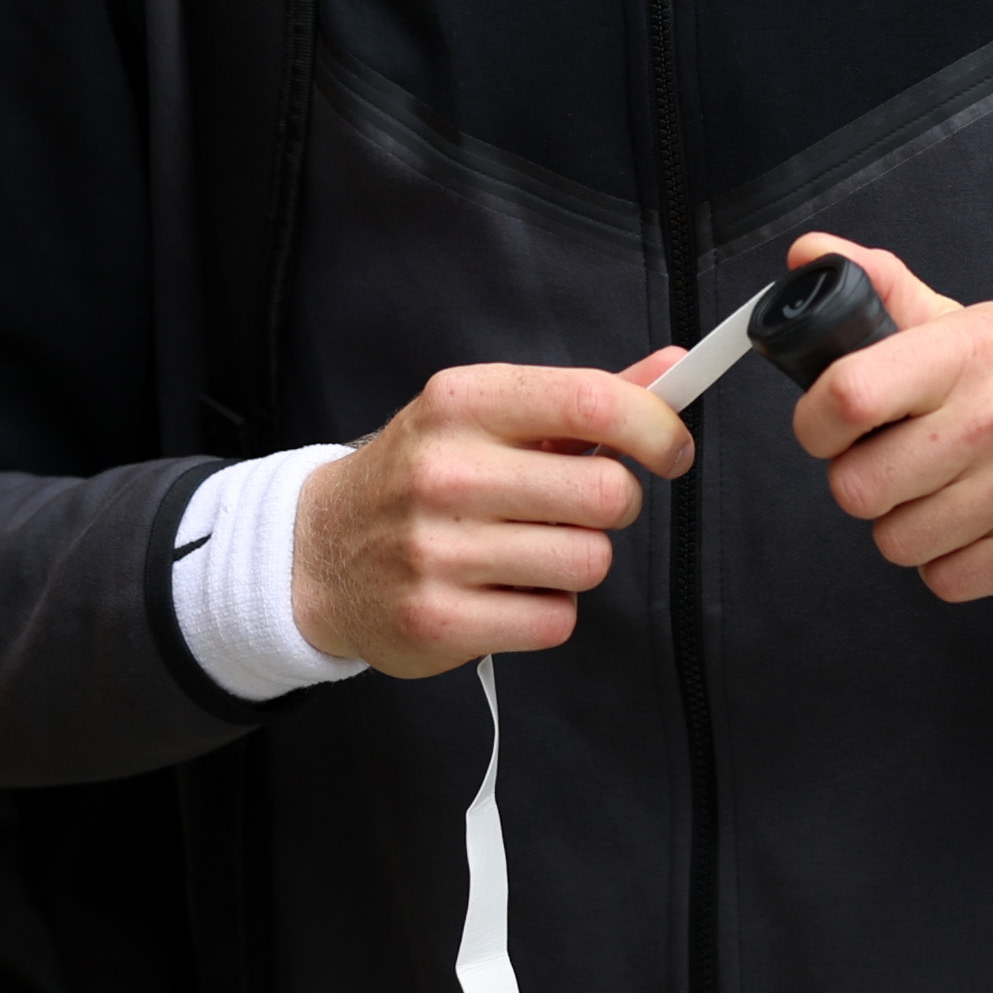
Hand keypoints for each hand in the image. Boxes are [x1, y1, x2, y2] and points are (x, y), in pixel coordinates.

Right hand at [293, 360, 694, 680]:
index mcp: (462, 403)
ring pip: (589, 561)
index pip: (592, 401)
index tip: (671, 449)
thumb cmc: (422, 478)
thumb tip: (674, 371)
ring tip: (528, 551)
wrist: (318, 552)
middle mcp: (445, 471)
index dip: (656, 428)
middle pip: (606, 492)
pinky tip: (505, 592)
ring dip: (577, 561)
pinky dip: (547, 611)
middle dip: (612, 504)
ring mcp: (437, 551)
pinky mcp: (438, 621)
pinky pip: (556, 620)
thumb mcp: (486, 417)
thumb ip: (582, 399)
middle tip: (575, 507)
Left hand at [779, 233, 992, 601]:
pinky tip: (984, 528)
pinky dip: (953, 564)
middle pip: (856, 486)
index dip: (816, 423)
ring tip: (952, 496)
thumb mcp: (979, 327)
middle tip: (904, 467)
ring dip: (911, 528)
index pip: (848, 392)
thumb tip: (810, 253)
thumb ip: (889, 293)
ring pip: (896, 541)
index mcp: (972, 350)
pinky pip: (943, 579)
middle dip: (866, 484)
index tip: (830, 429)